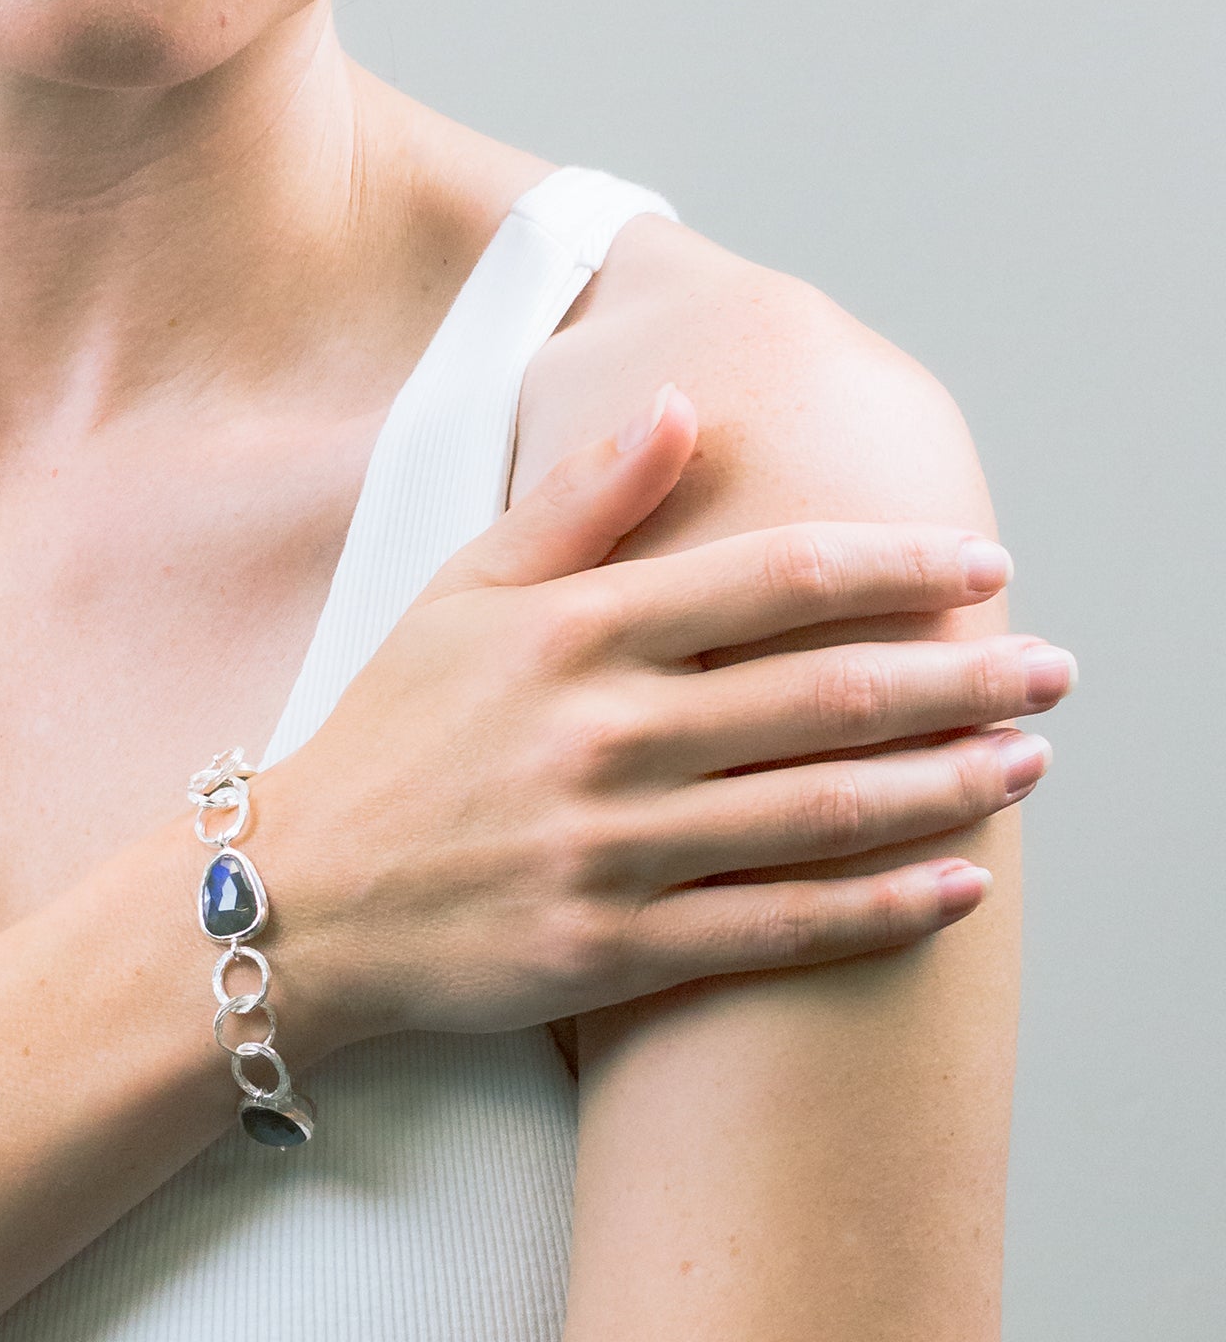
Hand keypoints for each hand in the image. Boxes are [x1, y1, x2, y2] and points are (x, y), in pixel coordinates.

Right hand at [264, 387, 1070, 1046]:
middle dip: (961, 677)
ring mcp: (612, 848)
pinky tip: (955, 885)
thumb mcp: (460, 589)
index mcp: (571, 632)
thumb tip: (679, 404)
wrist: (300, 891)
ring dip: (946, 785)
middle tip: (1055, 670)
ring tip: (1027, 763)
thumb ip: (575, 499)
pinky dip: (878, 908)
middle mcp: (603, 735)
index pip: (770, 579)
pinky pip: (776, 928)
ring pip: (821, 812)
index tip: (978, 563)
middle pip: (826, 693)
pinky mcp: (614, 950)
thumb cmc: (389, 729)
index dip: (891, 566)